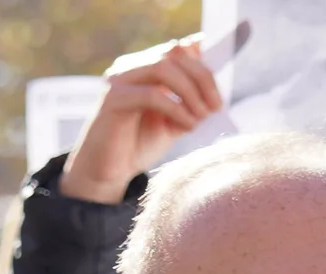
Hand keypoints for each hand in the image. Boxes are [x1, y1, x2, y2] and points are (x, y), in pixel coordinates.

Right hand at [60, 34, 223, 204]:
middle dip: (202, 78)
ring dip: (190, 90)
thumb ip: (189, 102)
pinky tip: (187, 125)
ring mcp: (119, 80)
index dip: (203, 61)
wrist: (106, 173)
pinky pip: (151, 95)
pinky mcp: (113, 100)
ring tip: (202, 115)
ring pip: (163, 68)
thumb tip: (213, 92)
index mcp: (143, 67)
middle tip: (216, 106)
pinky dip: (176, 108)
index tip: (220, 89)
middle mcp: (129, 67)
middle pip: (174, 54)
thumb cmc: (137, 146)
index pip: (179, 49)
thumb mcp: (172, 120)